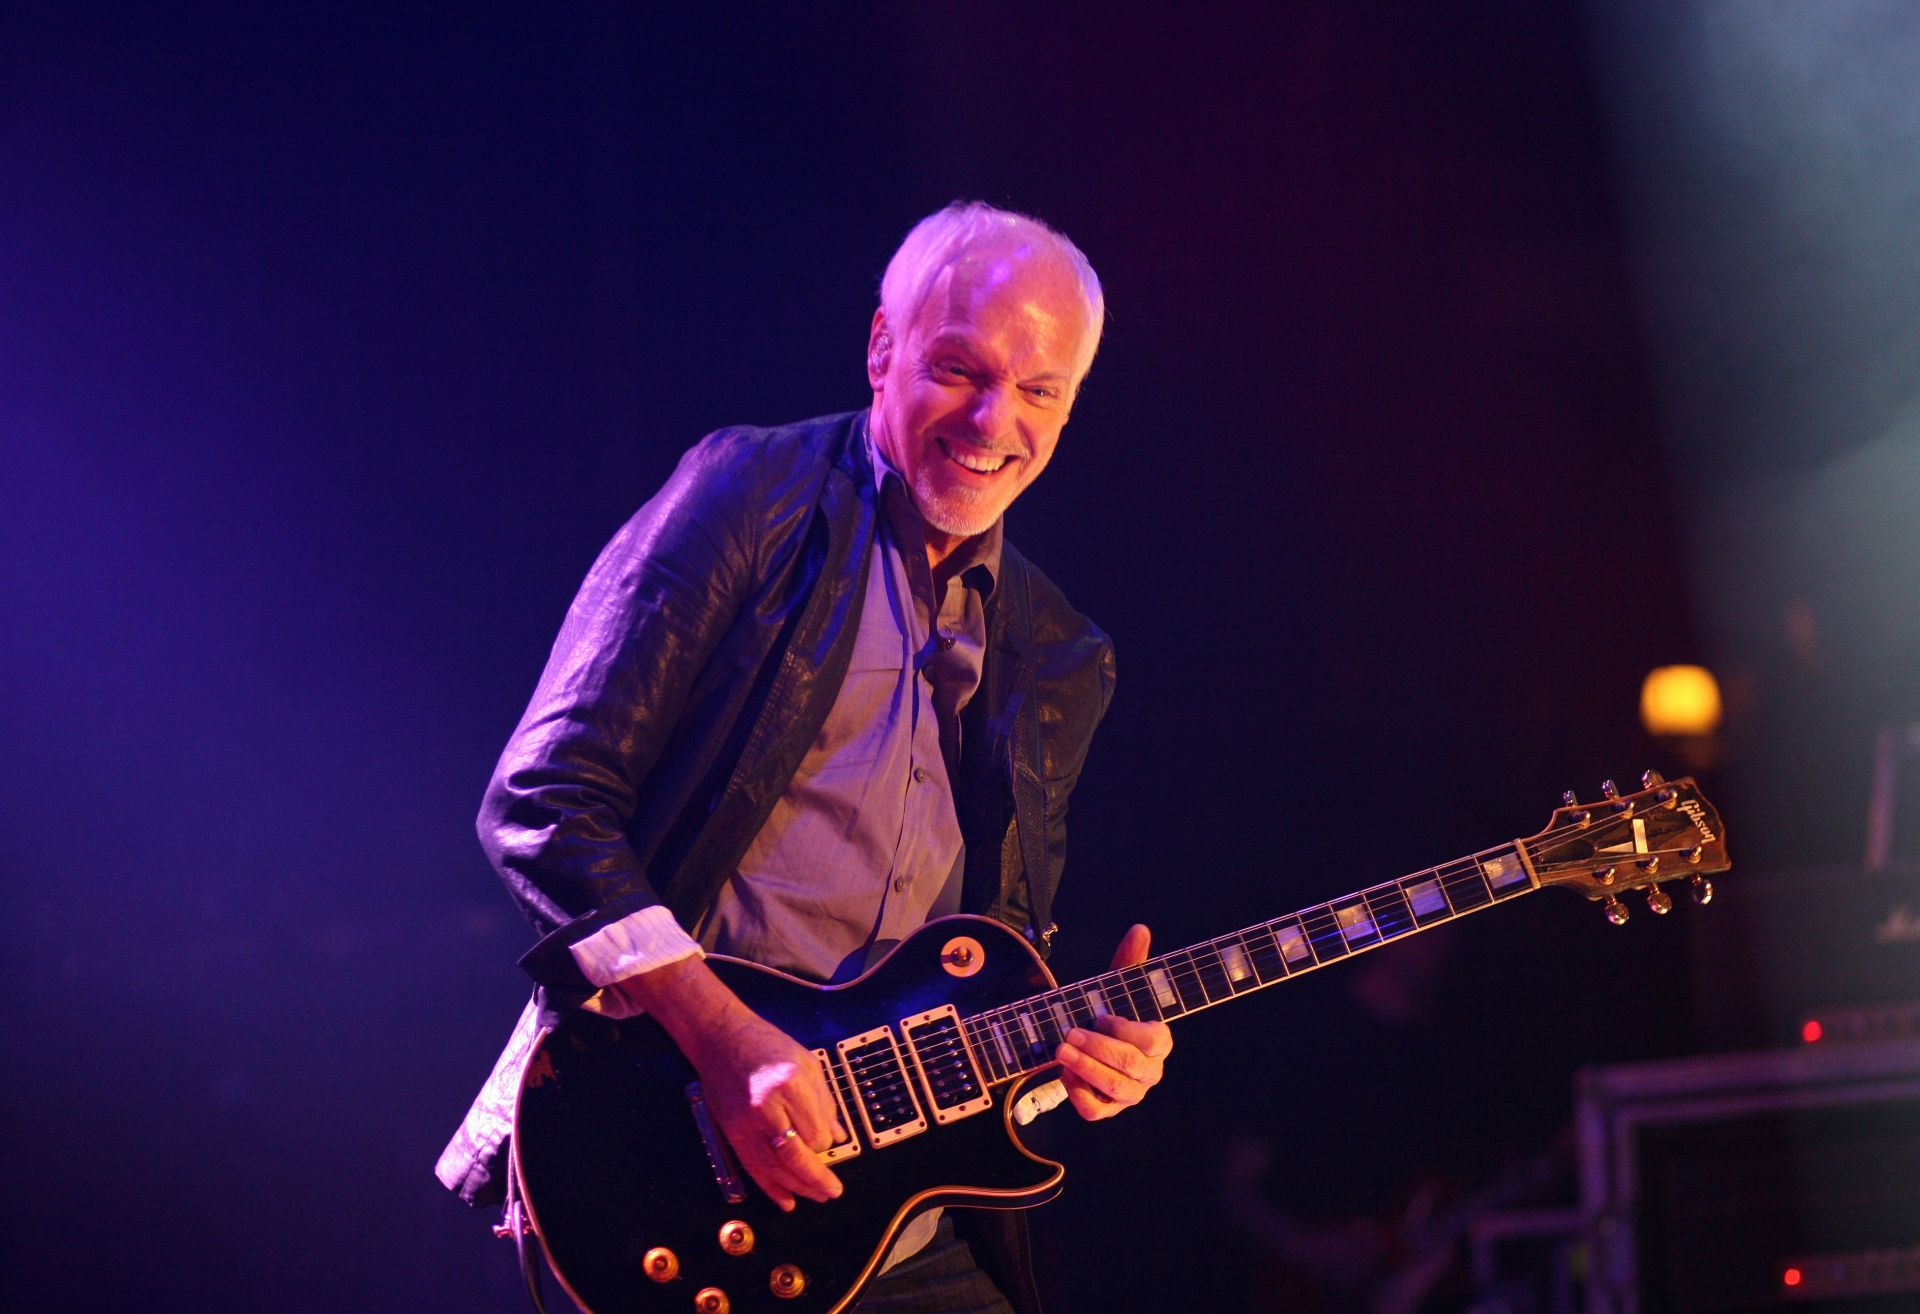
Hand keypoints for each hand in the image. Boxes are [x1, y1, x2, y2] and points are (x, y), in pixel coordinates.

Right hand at [615, 957, 845, 1210]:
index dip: (827, 1144)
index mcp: (790, 1086)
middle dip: (817, 1180)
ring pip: (774, 1169)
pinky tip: (786, 1200)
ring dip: (797, 1188)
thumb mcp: (806, 1063)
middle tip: (833, 1191)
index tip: (831, 1141)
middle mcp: (767, 1108)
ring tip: (816, 1196)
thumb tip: (838, 1135)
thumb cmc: (765, 1044)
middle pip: (795, 1158)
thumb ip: (824, 1102)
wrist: (721, 1039)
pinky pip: (753, 1168)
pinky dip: (770, 1188)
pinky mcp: (732, 1133)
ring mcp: (745, 1123)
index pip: (816, 1134)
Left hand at [1054, 923, 1173, 1119]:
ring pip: (1114, 1088)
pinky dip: (1078, 1093)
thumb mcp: (1116, 987)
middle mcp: (1151, 1072)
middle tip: (1069, 1032)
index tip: (1099, 1016)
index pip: (1152, 1041)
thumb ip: (1130, 960)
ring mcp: (1130, 1094)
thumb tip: (1140, 928)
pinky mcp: (1108, 1110)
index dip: (1124, 1029)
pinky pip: (1095, 1111)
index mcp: (1160, 1042)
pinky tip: (1064, 1073)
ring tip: (1061, 1049)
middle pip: (1131, 1065)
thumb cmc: (1108, 1014)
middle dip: (1098, 1048)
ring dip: (1085, 1068)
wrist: (1088, 1044)